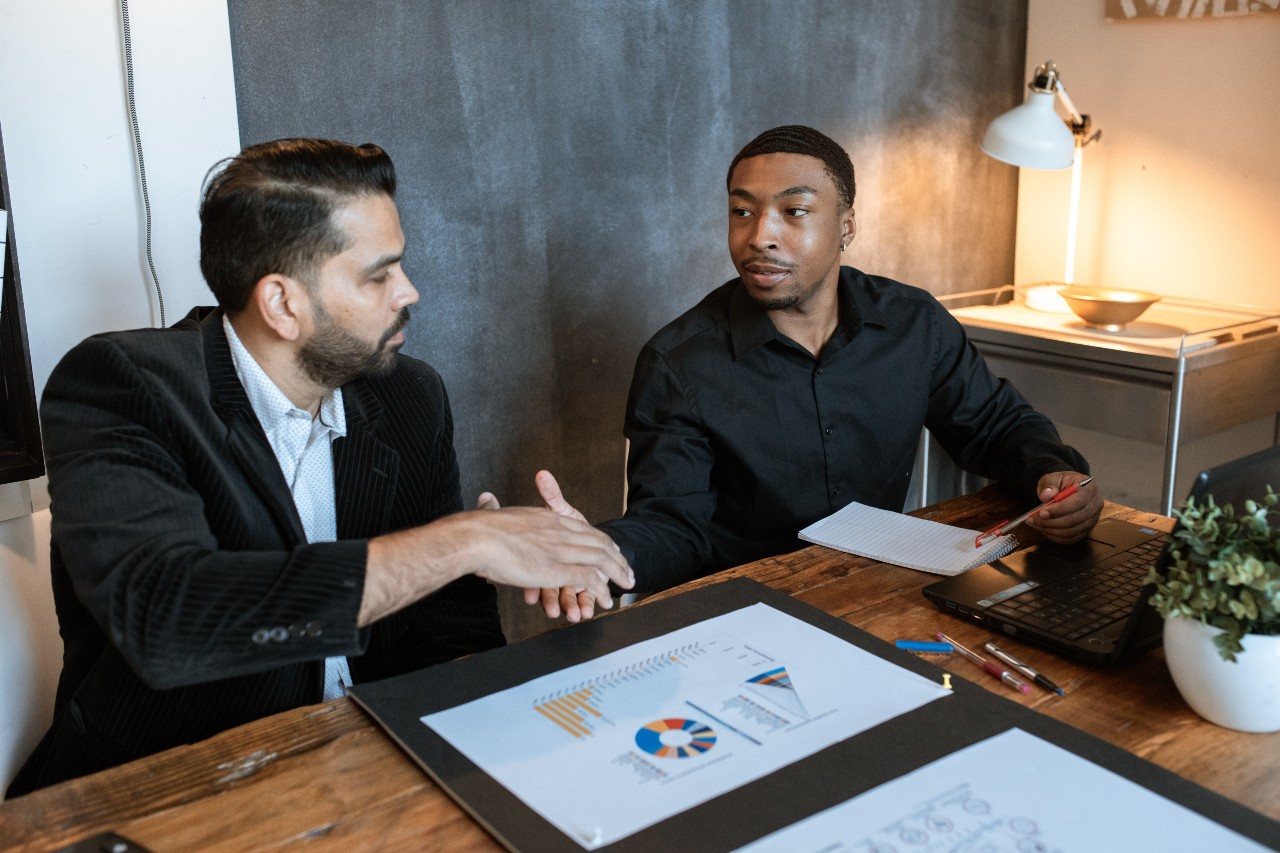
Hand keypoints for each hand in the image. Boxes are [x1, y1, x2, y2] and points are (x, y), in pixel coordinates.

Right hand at [479, 471, 628, 621]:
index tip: (612, 548)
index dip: (600, 539)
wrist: (476, 536)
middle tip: (628, 569)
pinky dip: (600, 590)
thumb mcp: (492, 513)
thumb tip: (485, 497)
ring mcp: (561, 550)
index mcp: (548, 519)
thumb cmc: (480, 529)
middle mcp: (560, 531)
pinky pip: (587, 579)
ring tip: (626, 583)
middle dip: (617, 557)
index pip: (583, 527)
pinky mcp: (558, 569)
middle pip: (599, 542)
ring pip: (600, 560)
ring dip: (616, 574)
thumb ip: (493, 507)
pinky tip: (606, 598)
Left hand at [1024, 472, 1101, 543]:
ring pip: (1072, 531)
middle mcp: (1095, 505)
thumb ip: (1049, 484)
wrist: (1066, 490)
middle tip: (1034, 520)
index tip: (1042, 512)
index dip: (1059, 510)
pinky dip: (1055, 537)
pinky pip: (1071, 539)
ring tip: (1036, 524)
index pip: (1078, 502)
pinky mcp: (1086, 530)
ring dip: (1051, 530)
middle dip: (1052, 522)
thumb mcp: (1052, 478)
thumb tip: (1046, 495)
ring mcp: (1092, 519)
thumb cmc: (1060, 484)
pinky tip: (1044, 530)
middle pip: (1075, 519)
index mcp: (1090, 488)